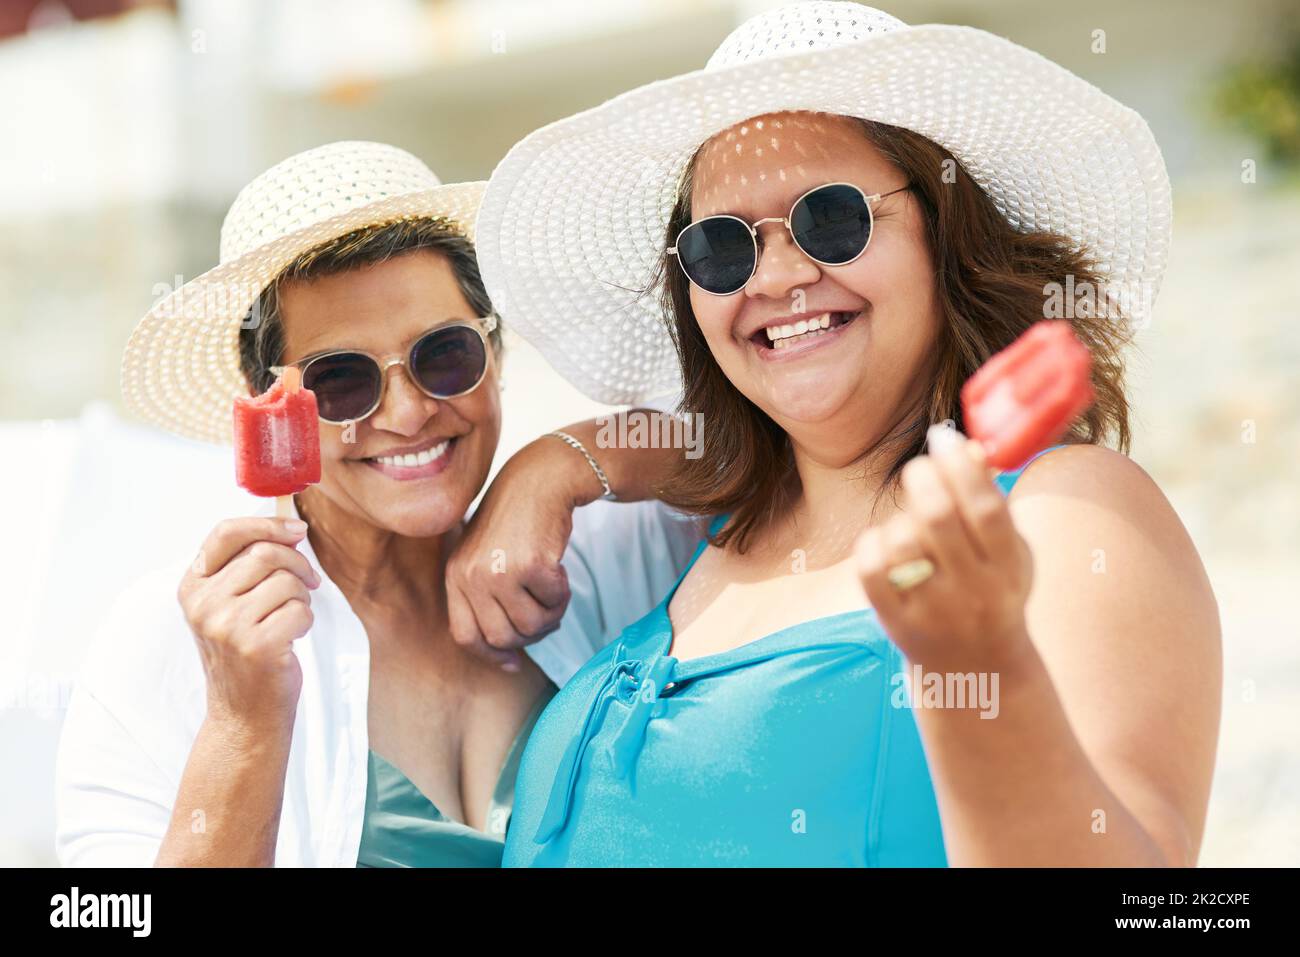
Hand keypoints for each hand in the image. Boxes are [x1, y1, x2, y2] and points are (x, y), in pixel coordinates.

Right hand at [178, 517, 320, 729]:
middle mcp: (203, 604)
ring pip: (287, 581)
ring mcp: (227, 625)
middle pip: (265, 553)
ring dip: (302, 596)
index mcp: (192, 587)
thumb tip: (292, 529)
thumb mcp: (230, 606)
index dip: (267, 524)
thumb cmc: (245, 653)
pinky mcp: (256, 645)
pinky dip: (306, 621)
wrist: (244, 714)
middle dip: (298, 564)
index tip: (297, 529)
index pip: (227, 532)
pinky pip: (300, 610)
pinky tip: (290, 639)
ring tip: (289, 618)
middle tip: (308, 584)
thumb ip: (248, 567)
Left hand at [445, 438, 581, 670]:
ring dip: (551, 615)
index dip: (492, 654)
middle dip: (531, 634)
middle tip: (546, 613)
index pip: (465, 636)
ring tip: (555, 590)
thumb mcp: (485, 558)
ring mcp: (498, 571)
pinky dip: (563, 594)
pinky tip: (560, 572)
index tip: (514, 660)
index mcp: (455, 576)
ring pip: (531, 626)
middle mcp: (470, 575)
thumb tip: (507, 660)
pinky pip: (554, 604)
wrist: (539, 480)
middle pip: (502, 637)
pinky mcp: (529, 565)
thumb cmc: (516, 521)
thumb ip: (487, 602)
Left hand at [855, 425, 1034, 670]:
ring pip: (901, 541)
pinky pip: (869, 569)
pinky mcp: (896, 624)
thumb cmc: (991, 592)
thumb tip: (971, 449)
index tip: (944, 437)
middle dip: (923, 478)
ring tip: (910, 525)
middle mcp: (973, 593)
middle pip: (938, 518)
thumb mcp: (1010, 553)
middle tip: (918, 468)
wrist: (973, 671)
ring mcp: (933, 612)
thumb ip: (992, 502)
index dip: (962, 466)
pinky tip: (885, 545)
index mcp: (1008, 571)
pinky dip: (871, 544)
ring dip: (899, 519)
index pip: (986, 509)